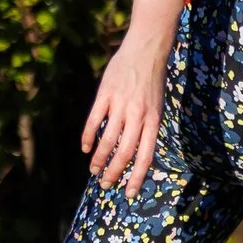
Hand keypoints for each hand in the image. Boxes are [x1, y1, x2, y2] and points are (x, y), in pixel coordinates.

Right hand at [81, 31, 169, 198]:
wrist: (146, 49)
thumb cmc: (152, 79)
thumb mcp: (157, 105)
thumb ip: (147, 127)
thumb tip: (137, 153)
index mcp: (153, 120)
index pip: (145, 156)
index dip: (137, 177)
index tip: (129, 193)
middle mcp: (138, 115)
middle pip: (124, 152)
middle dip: (114, 173)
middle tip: (106, 184)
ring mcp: (121, 105)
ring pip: (108, 140)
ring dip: (100, 158)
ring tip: (94, 170)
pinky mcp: (106, 94)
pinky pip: (95, 120)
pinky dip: (89, 136)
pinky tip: (86, 148)